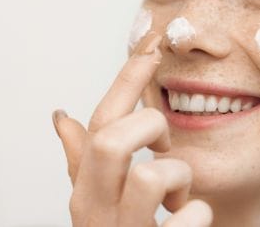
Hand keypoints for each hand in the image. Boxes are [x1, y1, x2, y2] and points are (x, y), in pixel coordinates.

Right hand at [51, 33, 212, 226]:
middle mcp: (95, 214)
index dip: (125, 81)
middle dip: (149, 127)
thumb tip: (61, 114)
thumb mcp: (99, 205)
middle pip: (111, 141)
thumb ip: (83, 162)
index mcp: (84, 193)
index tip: (153, 50)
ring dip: (180, 177)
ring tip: (181, 194)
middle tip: (166, 144)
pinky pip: (189, 220)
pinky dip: (198, 215)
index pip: (97, 123)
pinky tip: (192, 223)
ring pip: (152, 174)